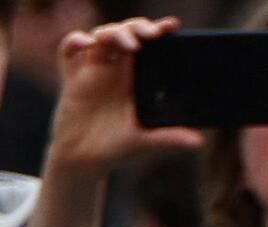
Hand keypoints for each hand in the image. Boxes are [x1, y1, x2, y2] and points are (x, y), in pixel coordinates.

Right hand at [47, 18, 203, 175]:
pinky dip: (75, 42)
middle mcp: (117, 70)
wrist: (85, 158)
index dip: (159, 32)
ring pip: (100, 37)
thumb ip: (169, 138)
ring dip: (113, 33)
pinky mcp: (72, 76)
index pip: (149, 47)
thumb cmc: (118, 147)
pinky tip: (87, 44)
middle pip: (125, 34)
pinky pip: (68, 50)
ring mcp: (94, 70)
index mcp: (138, 80)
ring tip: (129, 45)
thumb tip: (199, 140)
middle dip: (137, 28)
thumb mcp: (145, 141)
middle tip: (151, 35)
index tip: (172, 27)